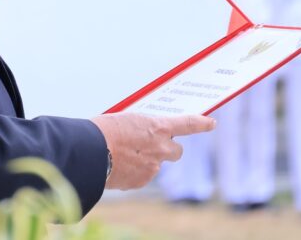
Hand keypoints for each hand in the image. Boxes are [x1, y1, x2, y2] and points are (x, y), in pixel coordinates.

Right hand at [90, 113, 214, 189]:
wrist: (90, 153)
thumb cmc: (103, 130)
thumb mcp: (125, 120)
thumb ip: (141, 128)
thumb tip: (142, 136)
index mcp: (157, 127)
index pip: (187, 124)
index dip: (201, 123)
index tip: (211, 123)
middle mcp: (160, 148)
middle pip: (176, 150)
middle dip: (168, 148)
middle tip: (153, 145)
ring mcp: (152, 167)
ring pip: (157, 164)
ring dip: (147, 160)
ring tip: (124, 154)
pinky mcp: (141, 181)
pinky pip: (142, 175)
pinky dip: (134, 171)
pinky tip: (118, 165)